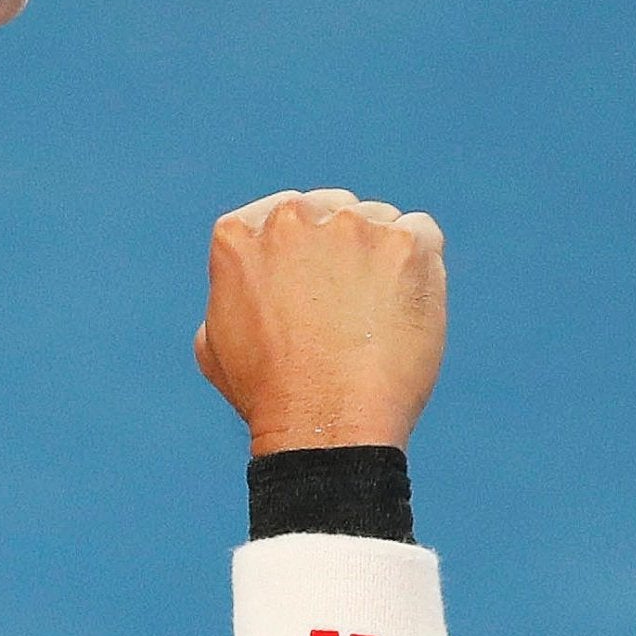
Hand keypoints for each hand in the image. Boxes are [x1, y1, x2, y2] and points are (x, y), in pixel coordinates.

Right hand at [193, 188, 446, 456]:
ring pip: (379, 222)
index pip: (281, 215)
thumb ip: (232, 293)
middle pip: (332, 211)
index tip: (309, 287)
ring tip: (374, 318)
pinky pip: (421, 234)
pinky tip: (401, 310)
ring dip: (381, 258)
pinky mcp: (404, 243)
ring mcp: (351, 226)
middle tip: (345, 307)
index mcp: (239, 233)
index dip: (300, 253)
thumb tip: (253, 277)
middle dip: (342, 249)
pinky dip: (418, 267)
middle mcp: (292, 217)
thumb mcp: (214, 342)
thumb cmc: (267, 394)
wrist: (323, 424)